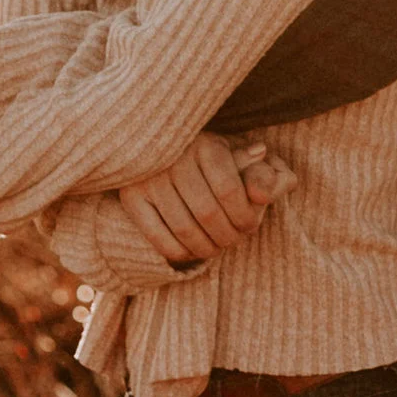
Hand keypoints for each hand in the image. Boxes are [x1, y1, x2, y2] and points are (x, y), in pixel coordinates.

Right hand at [116, 133, 284, 265]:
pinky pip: (159, 237)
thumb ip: (265, 174)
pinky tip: (193, 249)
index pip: (230, 190)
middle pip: (208, 213)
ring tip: (215, 247)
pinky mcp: (131, 197)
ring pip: (185, 229)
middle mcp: (175, 158)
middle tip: (233, 241)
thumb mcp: (244, 161)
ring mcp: (149, 178)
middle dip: (227, 236)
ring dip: (206, 247)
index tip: (249, 227)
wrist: (166, 154)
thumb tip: (261, 189)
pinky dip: (181, 252)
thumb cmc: (215, 162)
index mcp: (206, 145)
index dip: (245, 217)